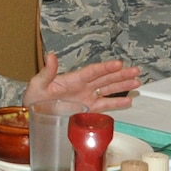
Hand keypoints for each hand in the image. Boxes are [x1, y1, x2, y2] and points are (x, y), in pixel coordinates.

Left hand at [25, 53, 142, 112]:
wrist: (33, 115)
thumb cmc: (34, 98)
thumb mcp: (38, 84)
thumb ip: (47, 72)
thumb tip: (50, 56)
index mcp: (73, 79)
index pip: (93, 71)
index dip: (106, 68)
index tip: (119, 64)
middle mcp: (83, 87)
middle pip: (106, 78)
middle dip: (121, 75)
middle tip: (136, 70)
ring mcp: (87, 98)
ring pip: (108, 90)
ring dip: (123, 86)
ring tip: (138, 82)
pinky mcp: (88, 109)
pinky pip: (105, 105)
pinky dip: (116, 103)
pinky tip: (128, 100)